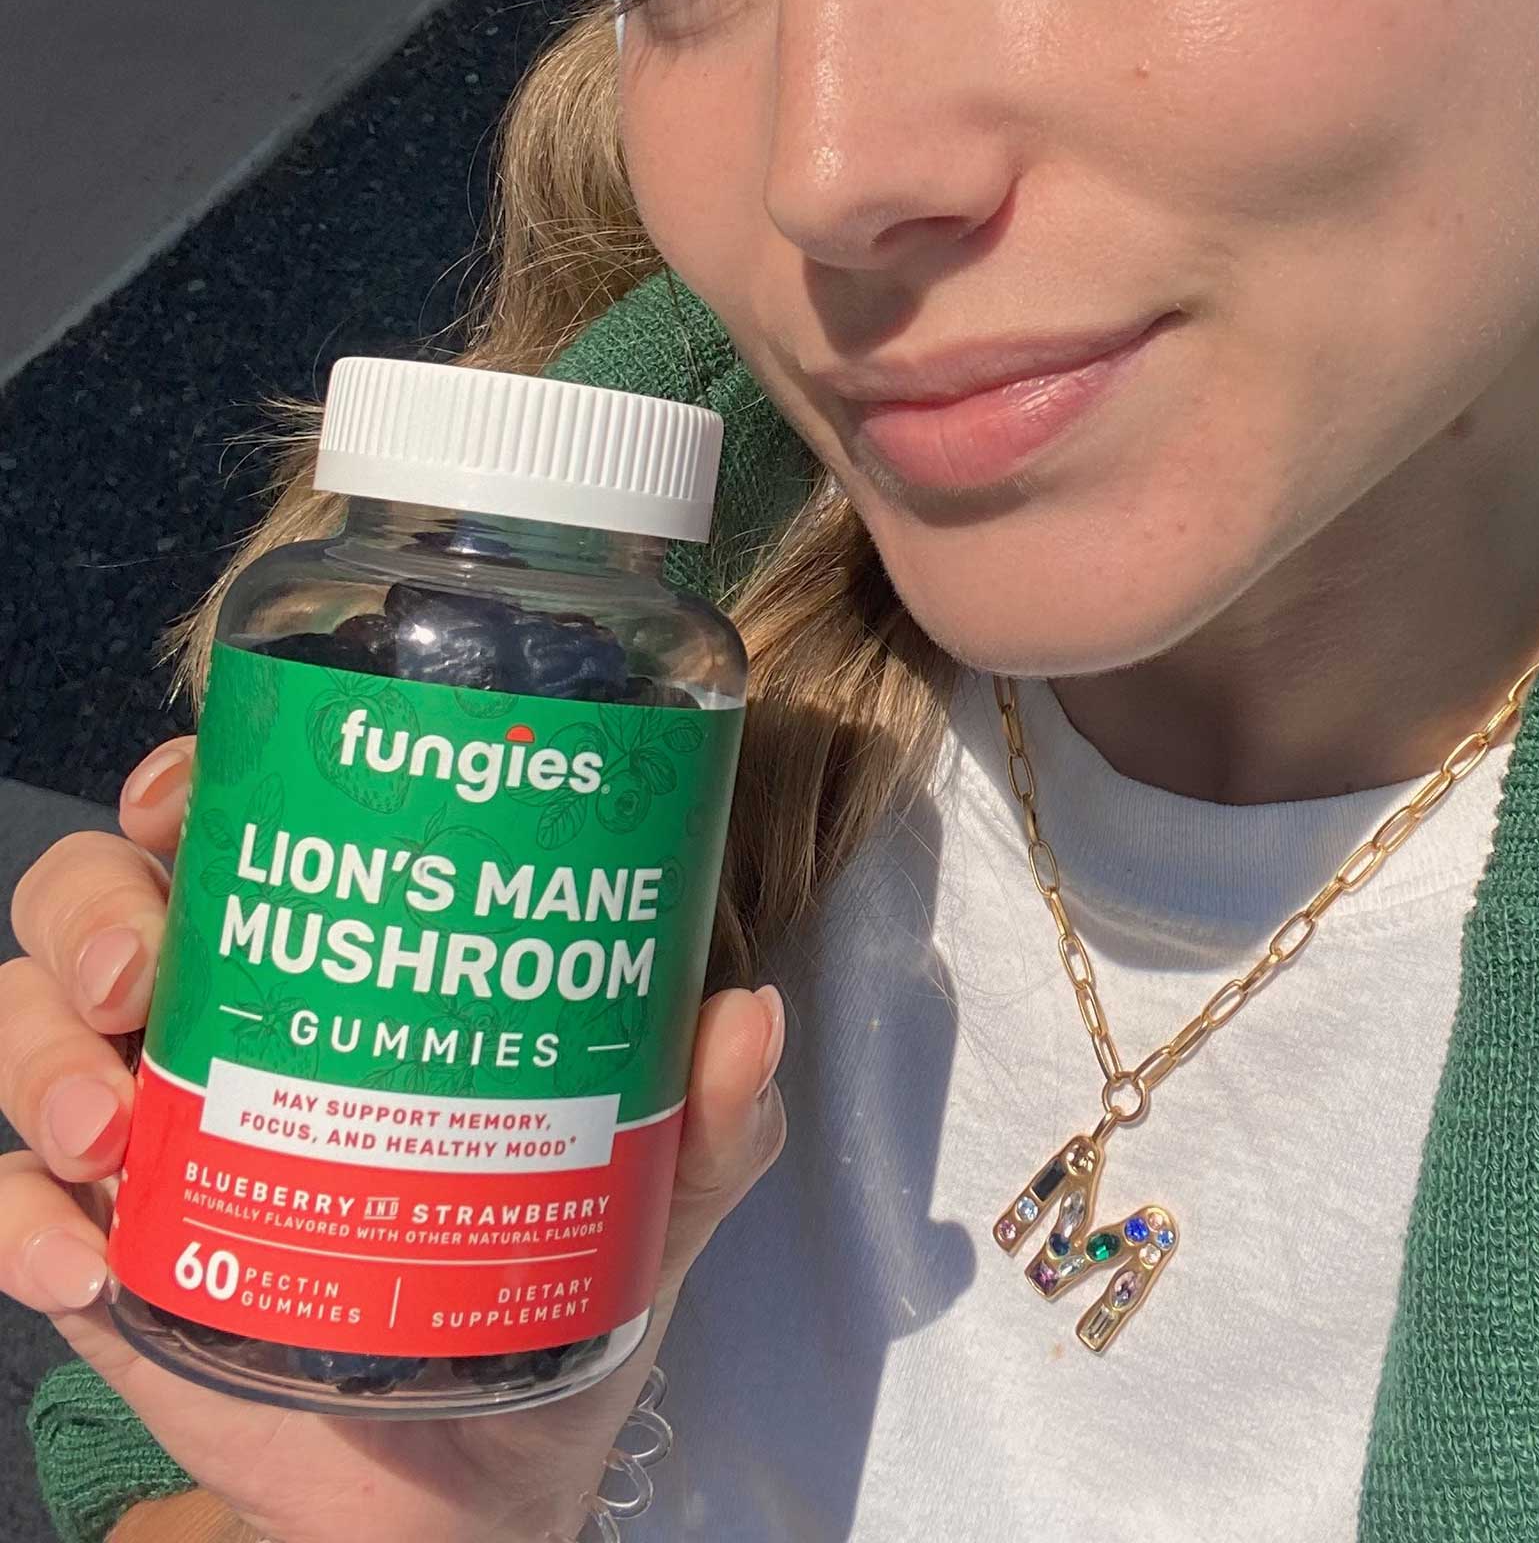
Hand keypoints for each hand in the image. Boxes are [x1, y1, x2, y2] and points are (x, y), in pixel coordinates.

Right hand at [0, 736, 788, 1542]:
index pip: (235, 826)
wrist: (478, 1481)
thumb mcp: (642, 1190)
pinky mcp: (111, 1258)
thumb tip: (747, 1016)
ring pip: (25, 1031)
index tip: (195, 785)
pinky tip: (88, 1270)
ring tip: (112, 1134)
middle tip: (142, 976)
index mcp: (338, 961)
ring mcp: (155, 1136)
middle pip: (97, 902)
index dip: (191, 782)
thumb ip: (703, 1117)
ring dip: (42, 1066)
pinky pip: (7, 1213)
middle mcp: (228, 1021)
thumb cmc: (547, 1285)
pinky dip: (18, 1230)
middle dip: (95, 910)